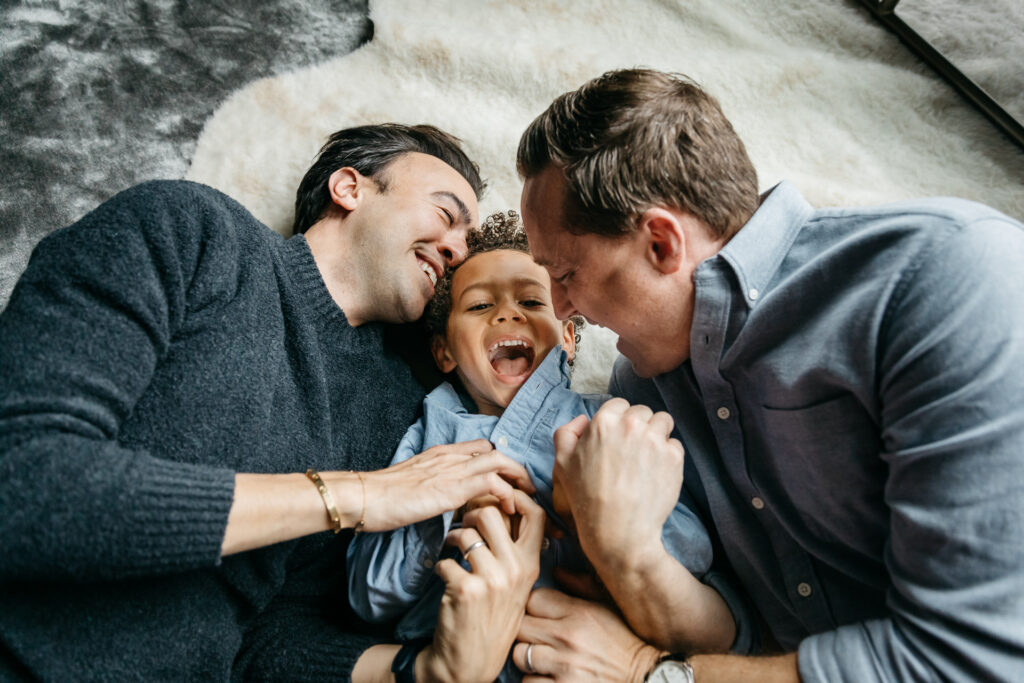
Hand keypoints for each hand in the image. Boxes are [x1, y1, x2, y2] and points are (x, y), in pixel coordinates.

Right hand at [337, 439, 535, 531]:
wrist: (363, 497)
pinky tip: (510, 510)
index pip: (480, 448)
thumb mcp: (414, 486)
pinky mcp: (451, 488)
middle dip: (516, 469)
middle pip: (495, 451)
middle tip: (528, 488)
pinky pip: (490, 483)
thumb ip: (433, 486)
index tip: (510, 480)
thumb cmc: (382, 497)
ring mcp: (451, 469)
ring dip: (518, 479)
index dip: (499, 462)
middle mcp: (449, 456)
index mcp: (440, 454)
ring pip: (498, 461)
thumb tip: (445, 500)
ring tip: (528, 498)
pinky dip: (506, 494)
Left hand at [418, 490, 545, 681]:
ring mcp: (492, 580)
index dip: (514, 497)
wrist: (470, 662)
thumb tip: (502, 507)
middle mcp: (516, 570)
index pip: (535, 513)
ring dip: (452, 538)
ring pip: (465, 533)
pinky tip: (446, 577)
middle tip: (464, 525)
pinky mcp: (466, 589)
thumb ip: (514, 551)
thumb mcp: (515, 585)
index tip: (497, 500)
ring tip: (451, 548)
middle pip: (492, 513)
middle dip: (472, 513)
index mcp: (531, 565)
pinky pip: (446, 560)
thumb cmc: (491, 618)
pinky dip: (440, 566)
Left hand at [513, 588, 661, 681]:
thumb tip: (555, 571)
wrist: (646, 677)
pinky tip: (549, 677)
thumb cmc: (625, 641)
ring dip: (528, 659)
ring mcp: (564, 666)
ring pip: (519, 655)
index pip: (533, 598)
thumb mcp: (608, 607)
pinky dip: (535, 681)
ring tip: (543, 659)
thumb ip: (580, 587)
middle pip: (521, 626)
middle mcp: (569, 637)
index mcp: (579, 612)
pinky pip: (528, 682)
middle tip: (540, 638)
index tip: (541, 615)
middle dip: (527, 632)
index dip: (534, 607)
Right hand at [552, 399, 683, 572]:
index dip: (618, 420)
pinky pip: (675, 445)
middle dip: (639, 426)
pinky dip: (668, 456)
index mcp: (603, 422)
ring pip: (663, 422)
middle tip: (632, 451)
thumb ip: (566, 433)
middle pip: (643, 411)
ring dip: (657, 435)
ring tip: (647, 458)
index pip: (619, 404)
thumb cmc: (586, 499)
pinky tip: (656, 473)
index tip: (618, 438)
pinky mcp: (674, 457)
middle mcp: (631, 425)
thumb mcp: (562, 464)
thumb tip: (583, 420)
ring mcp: (655, 440)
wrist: (618, 531)